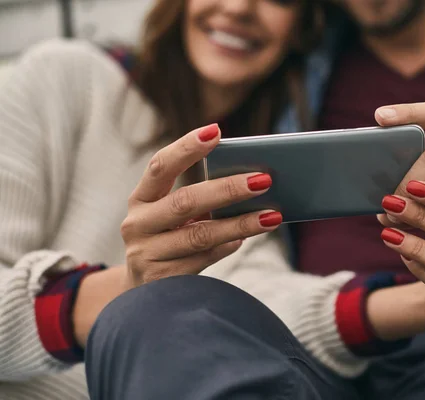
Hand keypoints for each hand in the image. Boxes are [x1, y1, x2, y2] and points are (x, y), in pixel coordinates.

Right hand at [121, 124, 281, 286]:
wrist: (142, 292)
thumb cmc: (169, 240)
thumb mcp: (174, 217)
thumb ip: (200, 199)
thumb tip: (251, 183)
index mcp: (141, 198)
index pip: (161, 166)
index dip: (187, 147)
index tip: (216, 130)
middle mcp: (137, 224)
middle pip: (185, 201)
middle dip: (227, 189)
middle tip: (263, 180)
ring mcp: (146, 254)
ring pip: (200, 235)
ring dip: (240, 224)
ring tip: (271, 216)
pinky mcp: (161, 280)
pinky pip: (202, 260)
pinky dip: (226, 247)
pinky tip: (244, 239)